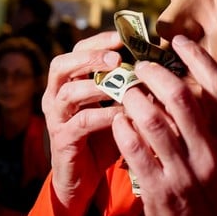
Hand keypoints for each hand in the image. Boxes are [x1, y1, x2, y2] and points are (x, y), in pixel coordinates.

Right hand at [42, 31, 124, 215]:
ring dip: (97, 86)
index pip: (76, 50)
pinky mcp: (62, 139)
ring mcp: (56, 117)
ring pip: (68, 93)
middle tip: (117, 59)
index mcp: (68, 81)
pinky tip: (123, 114)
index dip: (98, 41)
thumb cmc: (102, 136)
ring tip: (123, 85)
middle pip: (61, 65)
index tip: (122, 37)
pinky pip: (80, 122)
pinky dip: (103, 115)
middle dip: (90, 58)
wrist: (84, 178)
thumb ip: (130, 88)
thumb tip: (160, 67)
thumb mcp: (116, 107)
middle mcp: (56, 95)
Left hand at [112, 34, 216, 215]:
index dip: (198, 58)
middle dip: (155, 74)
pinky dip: (122, 129)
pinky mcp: (160, 190)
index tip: (177, 40)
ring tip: (125, 91)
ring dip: (133, 98)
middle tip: (139, 65)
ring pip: (152, 120)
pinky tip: (117, 120)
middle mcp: (210, 152)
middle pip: (181, 97)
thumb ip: (210, 120)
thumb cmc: (215, 187)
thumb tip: (186, 77)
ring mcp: (185, 172)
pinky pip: (134, 149)